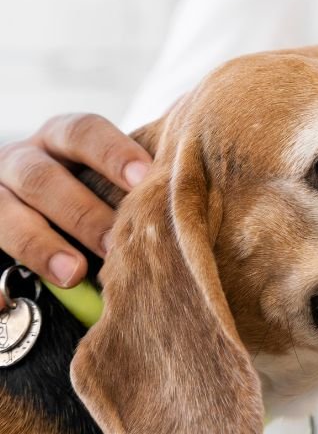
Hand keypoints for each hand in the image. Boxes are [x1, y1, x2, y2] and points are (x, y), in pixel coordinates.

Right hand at [0, 114, 151, 308]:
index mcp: (60, 139)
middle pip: (41, 177)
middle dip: (81, 212)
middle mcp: (21, 161)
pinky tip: (2, 301)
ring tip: (74, 274)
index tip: (145, 176)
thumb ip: (138, 186)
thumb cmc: (95, 196)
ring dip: (40, 245)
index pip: (83, 131)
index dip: (113, 152)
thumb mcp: (109, 180)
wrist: (40, 209)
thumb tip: (184, 202)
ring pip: (5, 214)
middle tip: (115, 243)